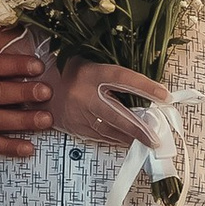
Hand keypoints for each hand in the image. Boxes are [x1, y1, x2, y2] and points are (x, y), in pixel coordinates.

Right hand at [48, 59, 162, 149]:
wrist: (39, 87)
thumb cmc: (71, 72)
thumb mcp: (92, 63)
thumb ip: (115, 75)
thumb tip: (146, 86)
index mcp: (91, 73)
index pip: (123, 79)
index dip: (145, 87)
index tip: (165, 96)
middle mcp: (84, 95)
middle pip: (117, 115)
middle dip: (139, 128)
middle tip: (156, 138)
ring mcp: (79, 114)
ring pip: (110, 130)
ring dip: (131, 138)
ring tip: (148, 142)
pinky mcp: (76, 127)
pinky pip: (100, 136)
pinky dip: (117, 139)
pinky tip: (129, 142)